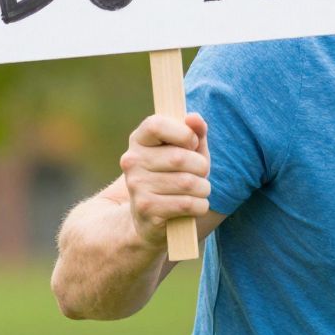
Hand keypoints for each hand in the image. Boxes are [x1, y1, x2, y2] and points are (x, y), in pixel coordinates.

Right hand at [118, 113, 210, 247]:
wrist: (150, 216)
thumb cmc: (175, 176)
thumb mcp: (187, 151)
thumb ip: (195, 132)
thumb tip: (194, 118)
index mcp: (139, 139)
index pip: (157, 124)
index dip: (183, 133)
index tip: (192, 144)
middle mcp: (132, 160)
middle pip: (180, 158)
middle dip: (201, 167)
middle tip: (201, 174)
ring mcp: (136, 185)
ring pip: (187, 183)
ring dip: (203, 189)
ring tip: (198, 191)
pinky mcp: (146, 208)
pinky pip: (186, 204)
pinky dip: (200, 206)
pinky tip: (194, 206)